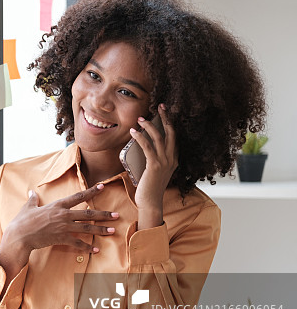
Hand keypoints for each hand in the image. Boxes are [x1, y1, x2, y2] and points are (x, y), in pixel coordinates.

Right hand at [0, 183, 119, 278]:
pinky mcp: (61, 238)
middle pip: (88, 213)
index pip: (78, 196)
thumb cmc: (22, 221)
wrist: (19, 236)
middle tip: (116, 215)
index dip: (91, 191)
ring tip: (112, 230)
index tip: (102, 186)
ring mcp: (63, 227)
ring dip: (101, 229)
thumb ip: (33, 199)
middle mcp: (63, 215)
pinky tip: (96, 249)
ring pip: (87, 228)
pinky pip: (78, 243)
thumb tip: (31, 192)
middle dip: (104, 214)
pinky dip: (87, 247)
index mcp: (57, 205)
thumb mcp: (28, 207)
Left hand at [130, 103, 177, 227]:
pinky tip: (133, 132)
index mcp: (174, 159)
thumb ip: (154, 159)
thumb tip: (144, 146)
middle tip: (159, 106)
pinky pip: (147, 147)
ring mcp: (164, 162)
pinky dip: (140, 137)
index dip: (170, 123)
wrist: (150, 202)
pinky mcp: (154, 166)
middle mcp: (172, 158)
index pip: (174, 137)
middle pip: (171, 132)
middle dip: (165, 117)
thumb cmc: (150, 187)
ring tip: (140, 118)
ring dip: (149, 125)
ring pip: (159, 137)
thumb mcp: (155, 170)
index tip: (165, 112)